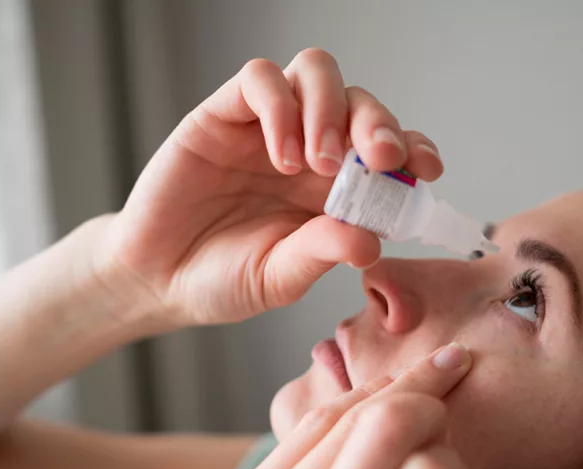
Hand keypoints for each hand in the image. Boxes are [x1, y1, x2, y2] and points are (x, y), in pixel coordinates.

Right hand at [94, 48, 443, 328]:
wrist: (156, 280)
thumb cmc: (224, 279)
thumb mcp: (281, 277)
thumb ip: (321, 254)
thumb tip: (370, 241)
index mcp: (336, 189)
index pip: (388, 149)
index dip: (414, 148)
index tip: (426, 168)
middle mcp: (307, 149)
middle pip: (360, 102)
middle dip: (379, 124)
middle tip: (380, 160)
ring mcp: (266, 128)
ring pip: (316, 73)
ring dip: (331, 109)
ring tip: (322, 163)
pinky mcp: (222, 115)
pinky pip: (260, 80)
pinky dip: (280, 107)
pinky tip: (280, 155)